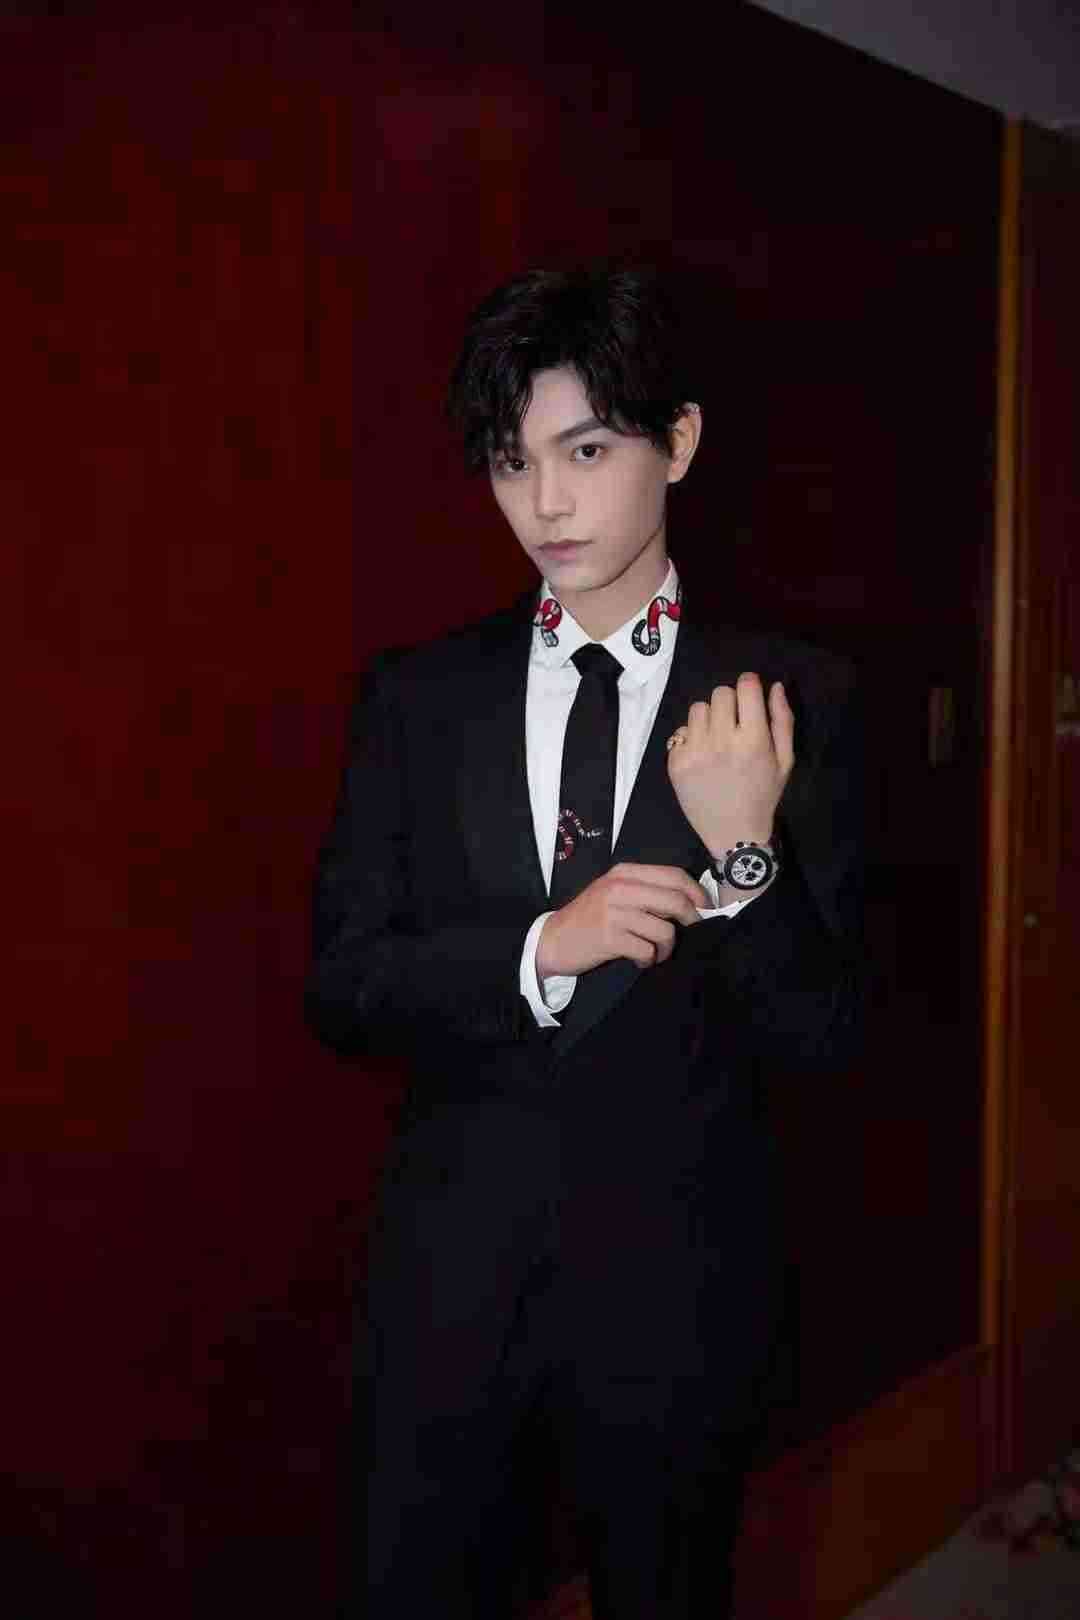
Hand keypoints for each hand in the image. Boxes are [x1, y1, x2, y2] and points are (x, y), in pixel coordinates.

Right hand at [536, 863, 708, 978]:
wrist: (553, 939)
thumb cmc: (589, 918)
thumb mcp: (614, 893)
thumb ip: (645, 891)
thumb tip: (689, 901)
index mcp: (624, 873)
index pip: (673, 875)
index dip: (697, 892)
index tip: (705, 908)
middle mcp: (620, 887)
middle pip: (675, 900)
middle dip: (691, 920)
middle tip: (692, 933)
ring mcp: (614, 912)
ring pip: (665, 930)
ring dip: (666, 948)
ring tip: (655, 953)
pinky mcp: (610, 937)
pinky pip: (647, 951)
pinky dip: (648, 960)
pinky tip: (639, 961)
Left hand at [666, 673, 794, 856]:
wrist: (733, 833)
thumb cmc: (763, 795)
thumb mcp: (784, 760)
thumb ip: (782, 720)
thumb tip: (775, 685)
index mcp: (753, 739)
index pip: (745, 686)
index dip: (749, 685)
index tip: (750, 694)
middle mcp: (721, 741)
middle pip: (720, 693)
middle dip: (730, 702)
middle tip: (735, 723)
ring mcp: (695, 752)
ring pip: (698, 709)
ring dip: (710, 718)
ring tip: (717, 740)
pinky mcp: (675, 762)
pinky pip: (681, 731)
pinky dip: (692, 738)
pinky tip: (703, 757)